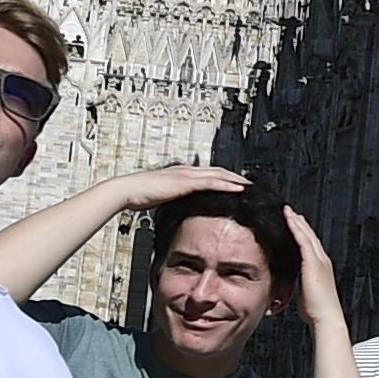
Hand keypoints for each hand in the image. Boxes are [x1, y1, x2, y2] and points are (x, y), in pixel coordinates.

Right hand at [119, 161, 245, 208]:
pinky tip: (239, 189)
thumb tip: (181, 206)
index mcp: (181, 173)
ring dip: (236, 179)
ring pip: (219, 174)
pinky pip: (212, 182)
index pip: (208, 173)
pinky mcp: (185, 182)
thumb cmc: (140, 195)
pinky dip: (227, 184)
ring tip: (251, 186)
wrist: (127, 191)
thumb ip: (173, 198)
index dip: (224, 177)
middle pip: (218, 171)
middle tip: (251, 184)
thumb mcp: (161, 196)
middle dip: (235, 176)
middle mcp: (186, 171)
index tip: (237, 183)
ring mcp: (186, 174)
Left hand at [278, 199, 339, 303]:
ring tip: (288, 211)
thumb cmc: (317, 310)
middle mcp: (323, 261)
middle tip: (290, 211)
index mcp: (321, 268)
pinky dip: (296, 228)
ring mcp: (319, 260)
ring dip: (297, 221)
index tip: (295, 224)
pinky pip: (303, 240)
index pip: (311, 246)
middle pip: (310, 236)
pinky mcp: (313, 262)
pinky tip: (289, 219)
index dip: (303, 233)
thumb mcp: (307, 293)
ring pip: (307, 235)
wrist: (326, 317)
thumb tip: (292, 283)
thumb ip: (301, 284)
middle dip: (300, 223)